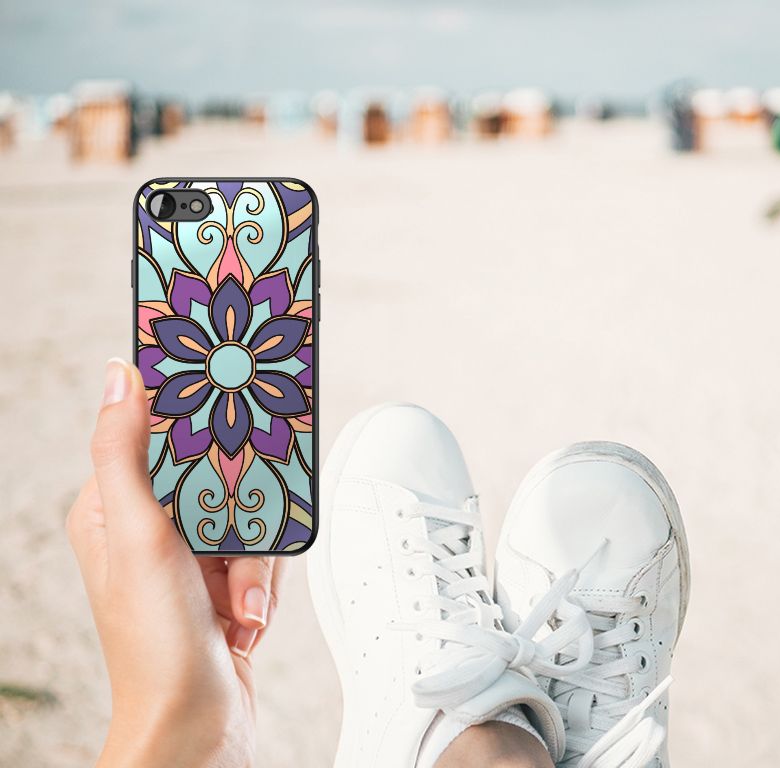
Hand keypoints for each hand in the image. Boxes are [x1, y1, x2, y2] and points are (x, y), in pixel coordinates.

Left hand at [66, 359, 285, 766]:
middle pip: (219, 475)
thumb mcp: (139, 535)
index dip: (197, 425)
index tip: (226, 412)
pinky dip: (262, 585)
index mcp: (112, 508)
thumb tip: (120, 376)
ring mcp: (188, 557)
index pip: (158, 435)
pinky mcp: (221, 581)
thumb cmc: (156, 646)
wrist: (197, 725)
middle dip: (239, 519)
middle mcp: (149, 529)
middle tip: (230, 549)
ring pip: (249, 515)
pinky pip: (262, 553)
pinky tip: (244, 616)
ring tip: (236, 603)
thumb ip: (125, 452)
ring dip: (253, 564)